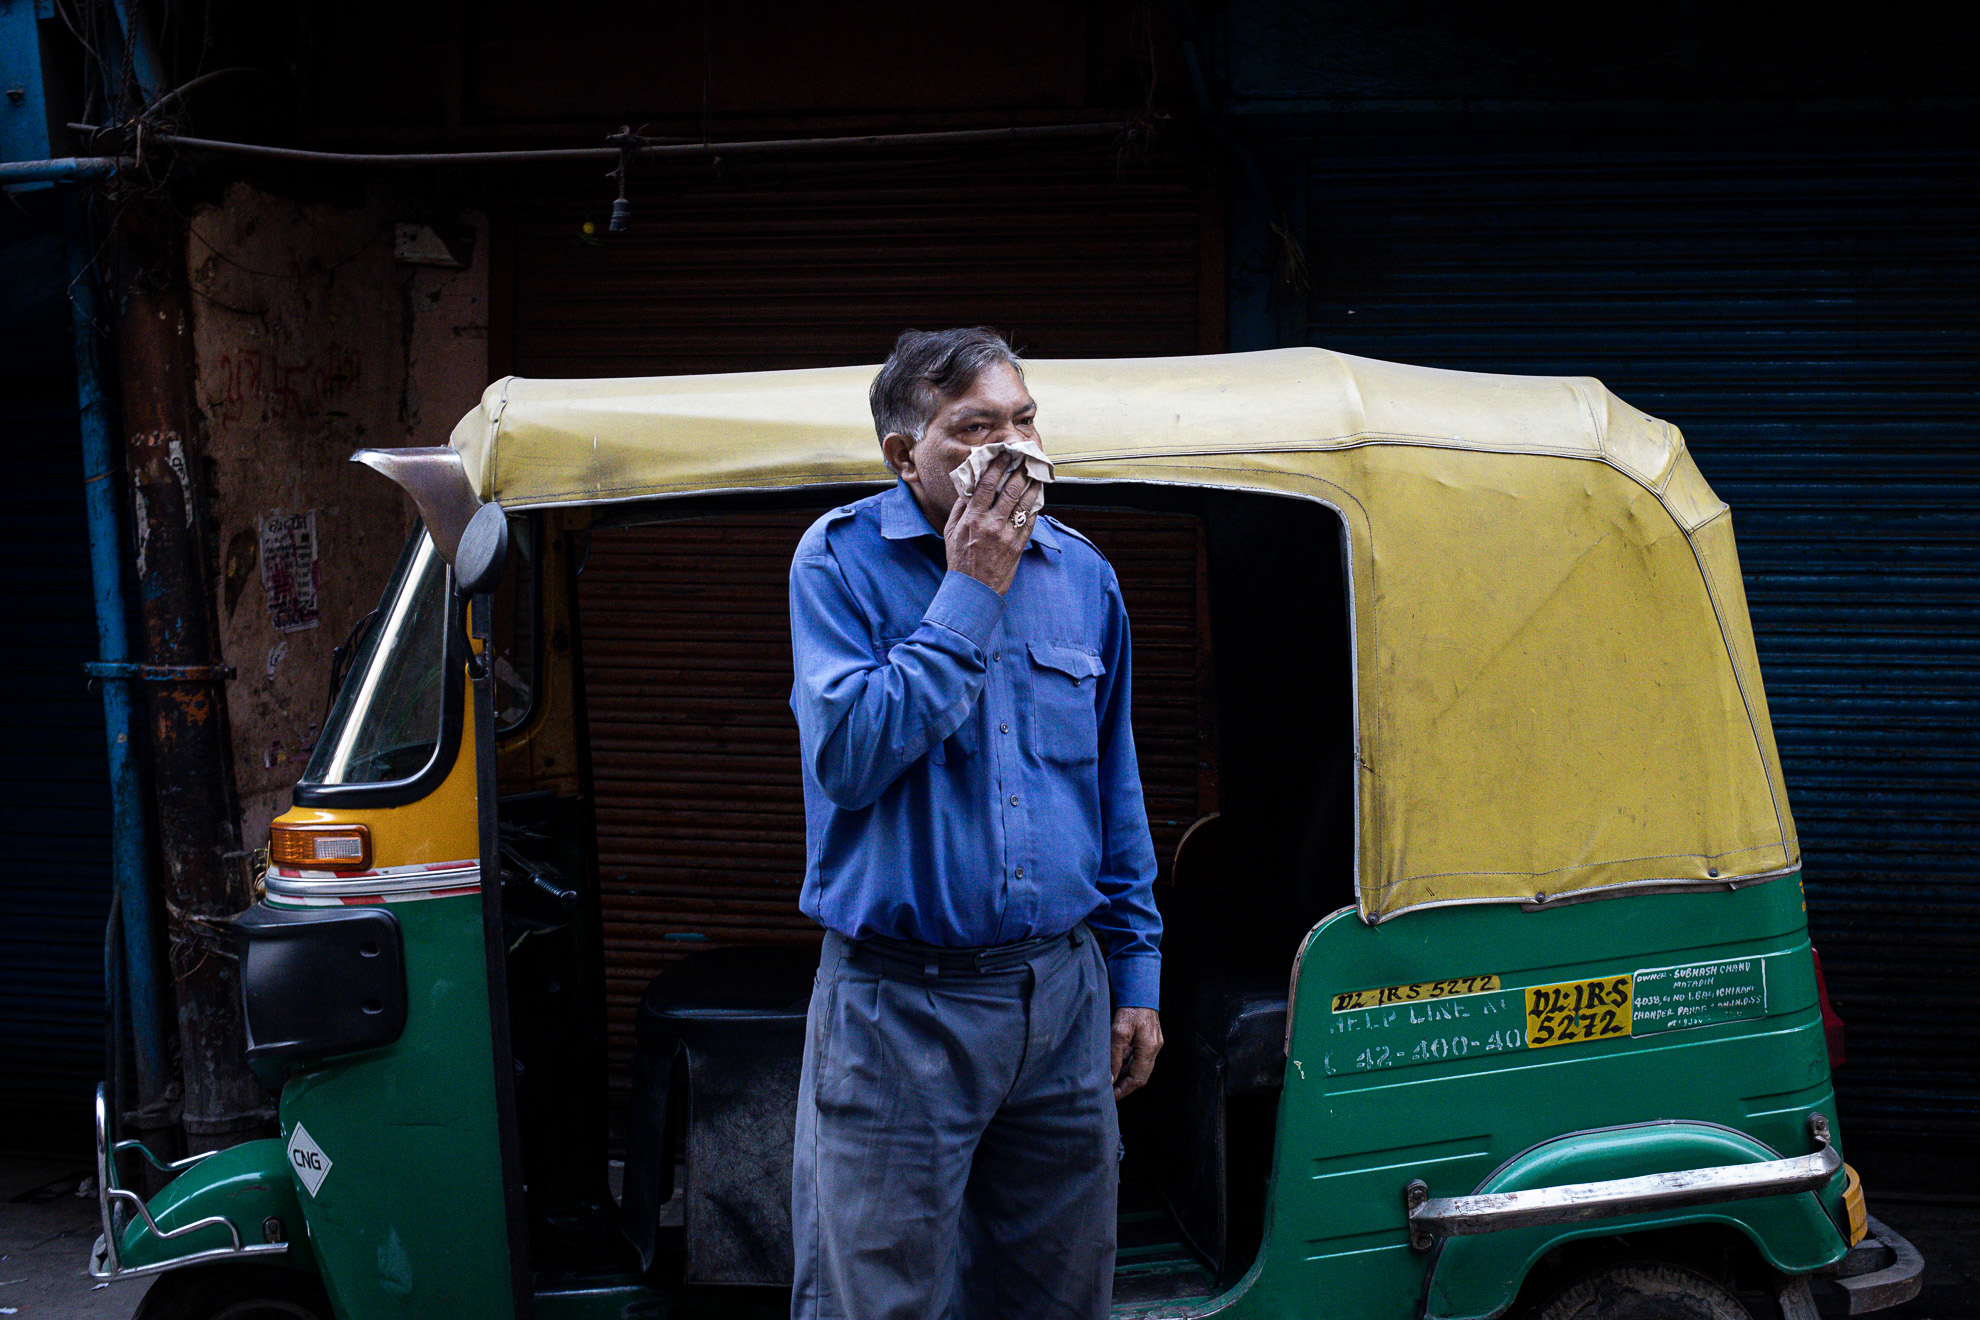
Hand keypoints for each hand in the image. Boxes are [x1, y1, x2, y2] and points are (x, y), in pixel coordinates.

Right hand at [944, 452, 1037, 594]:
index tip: (1005, 455)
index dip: (998, 466)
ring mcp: (1007, 535)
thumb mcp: (951, 531)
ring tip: (1037, 474)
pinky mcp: (1018, 546)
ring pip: (1024, 504)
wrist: (972, 589)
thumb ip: (960, 508)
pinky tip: (1038, 497)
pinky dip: (1035, 507)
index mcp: (972, 517)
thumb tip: (969, 487)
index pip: (988, 484)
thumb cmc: (959, 560)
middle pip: (1010, 490)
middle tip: (1027, 459)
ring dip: (1032, 486)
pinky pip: (1030, 522)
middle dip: (1020, 472)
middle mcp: (991, 523)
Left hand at [1110, 1007, 1162, 1098]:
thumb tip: (1110, 1077)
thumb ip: (1115, 1056)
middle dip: (1124, 1086)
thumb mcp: (1118, 1033)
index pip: (1138, 1079)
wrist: (1139, 991)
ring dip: (1125, 1075)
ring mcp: (1153, 1044)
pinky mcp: (1148, 1039)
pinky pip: (1138, 1057)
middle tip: (1109, 1093)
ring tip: (1109, 1082)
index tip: (1111, 1096)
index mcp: (1149, 1049)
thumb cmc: (1130, 1009)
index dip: (1125, 1090)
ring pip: (1138, 1067)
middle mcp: (1154, 1049)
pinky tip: (1115, 1066)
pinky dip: (1127, 1064)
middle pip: (1140, 1076)